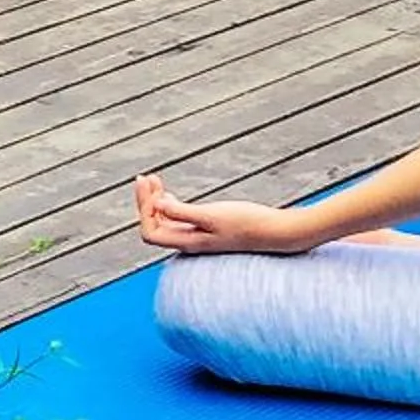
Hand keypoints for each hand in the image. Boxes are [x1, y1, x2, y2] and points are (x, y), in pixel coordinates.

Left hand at [133, 175, 320, 255]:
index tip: (148, 182)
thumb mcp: (213, 215)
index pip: (150, 232)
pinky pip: (178, 220)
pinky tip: (170, 194)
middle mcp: (189, 242)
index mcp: (187, 241)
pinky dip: (170, 205)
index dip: (144, 208)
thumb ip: (183, 213)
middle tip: (146, 177)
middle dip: (146, 202)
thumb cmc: (246, 222)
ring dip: (156, 202)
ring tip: (154, 180)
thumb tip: (156, 206)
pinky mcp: (208, 230)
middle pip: (154, 226)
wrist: (276, 231)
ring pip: (165, 223)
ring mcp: (198, 237)